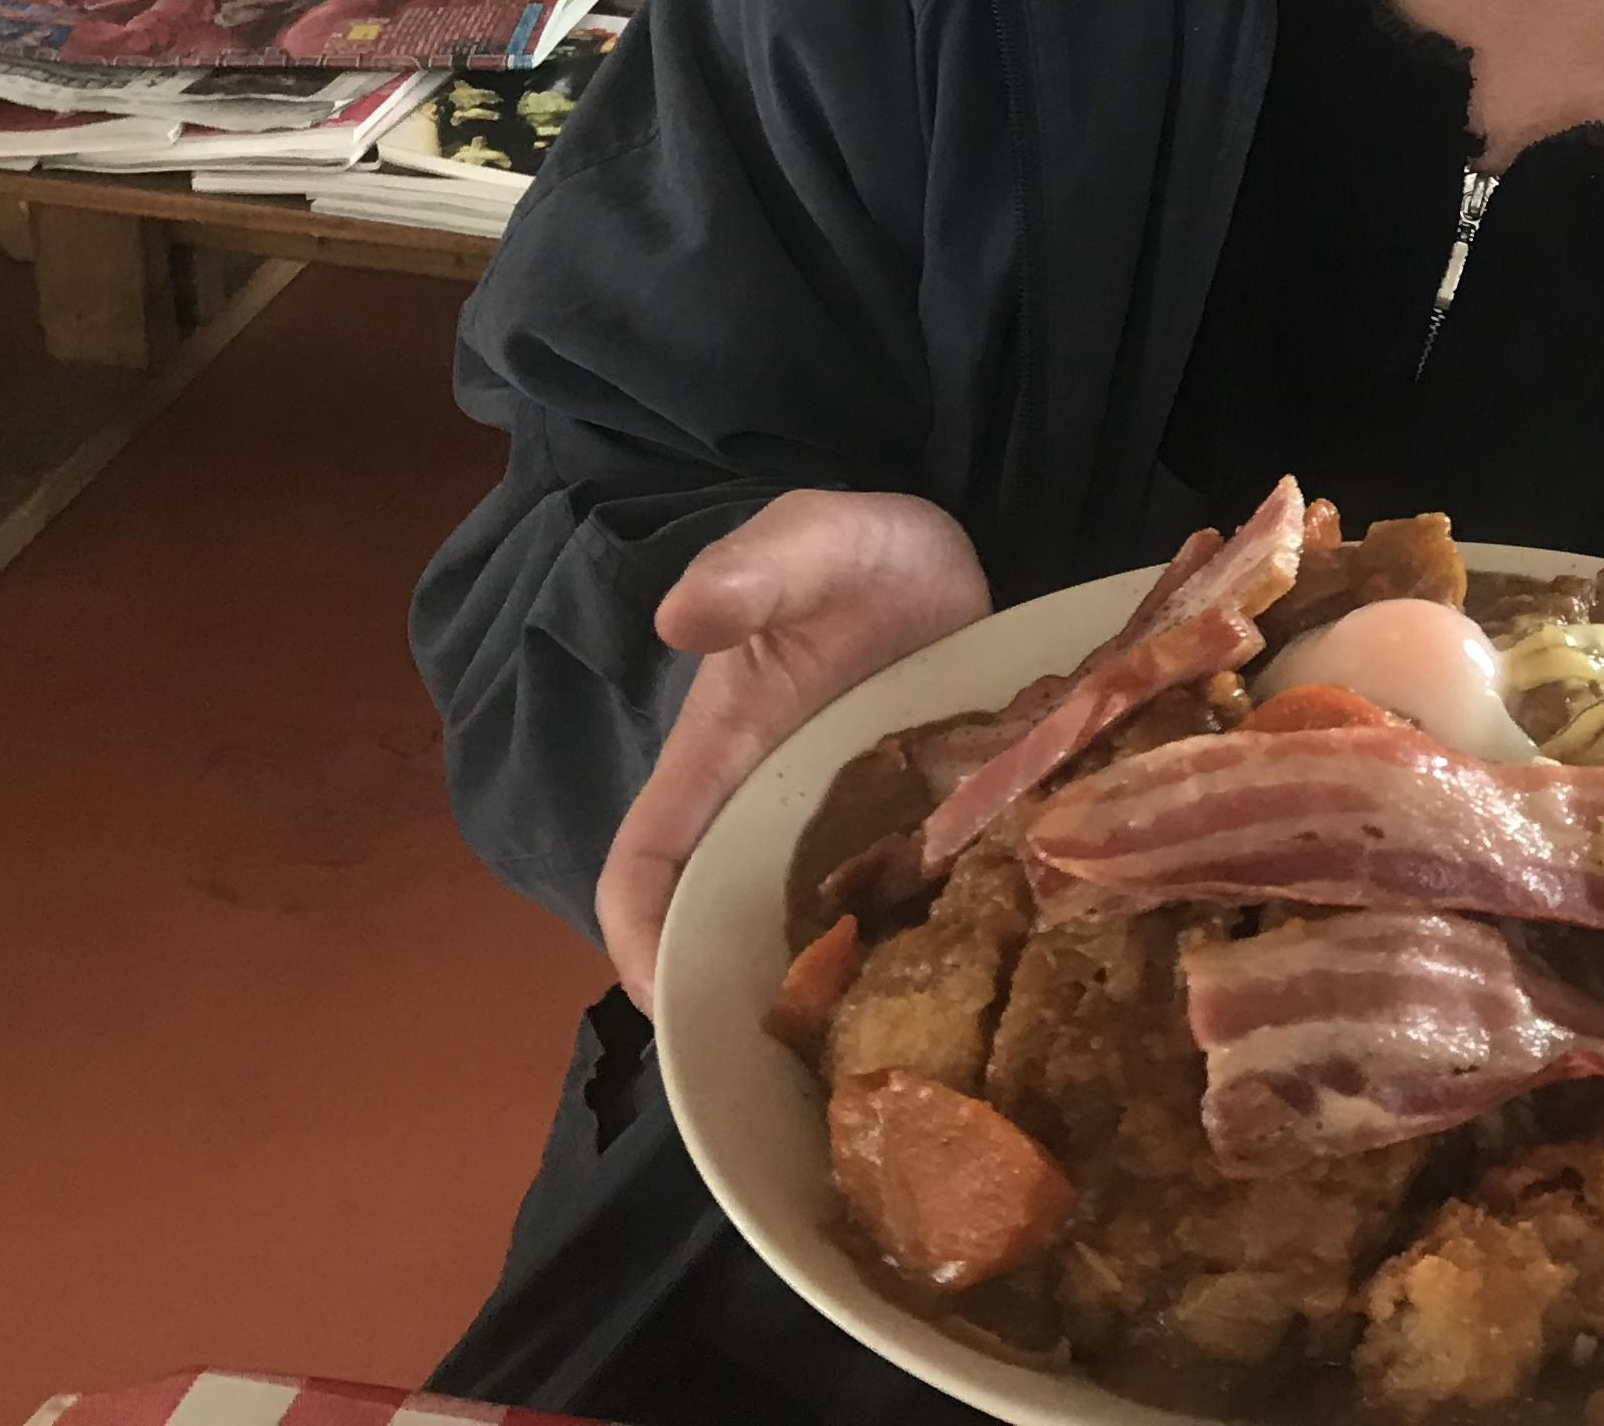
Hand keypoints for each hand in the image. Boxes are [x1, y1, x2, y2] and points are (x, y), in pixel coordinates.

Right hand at [595, 490, 991, 1010]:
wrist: (941, 554)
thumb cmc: (857, 548)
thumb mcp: (810, 539)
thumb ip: (753, 569)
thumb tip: (684, 615)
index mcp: (717, 760)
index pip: (644, 869)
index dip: (640, 944)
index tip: (676, 1010)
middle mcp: (766, 812)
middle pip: (725, 932)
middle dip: (743, 1002)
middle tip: (812, 1064)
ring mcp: (837, 830)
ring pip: (811, 936)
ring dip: (832, 991)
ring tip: (890, 1044)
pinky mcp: (905, 833)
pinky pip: (894, 912)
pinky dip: (909, 951)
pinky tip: (963, 991)